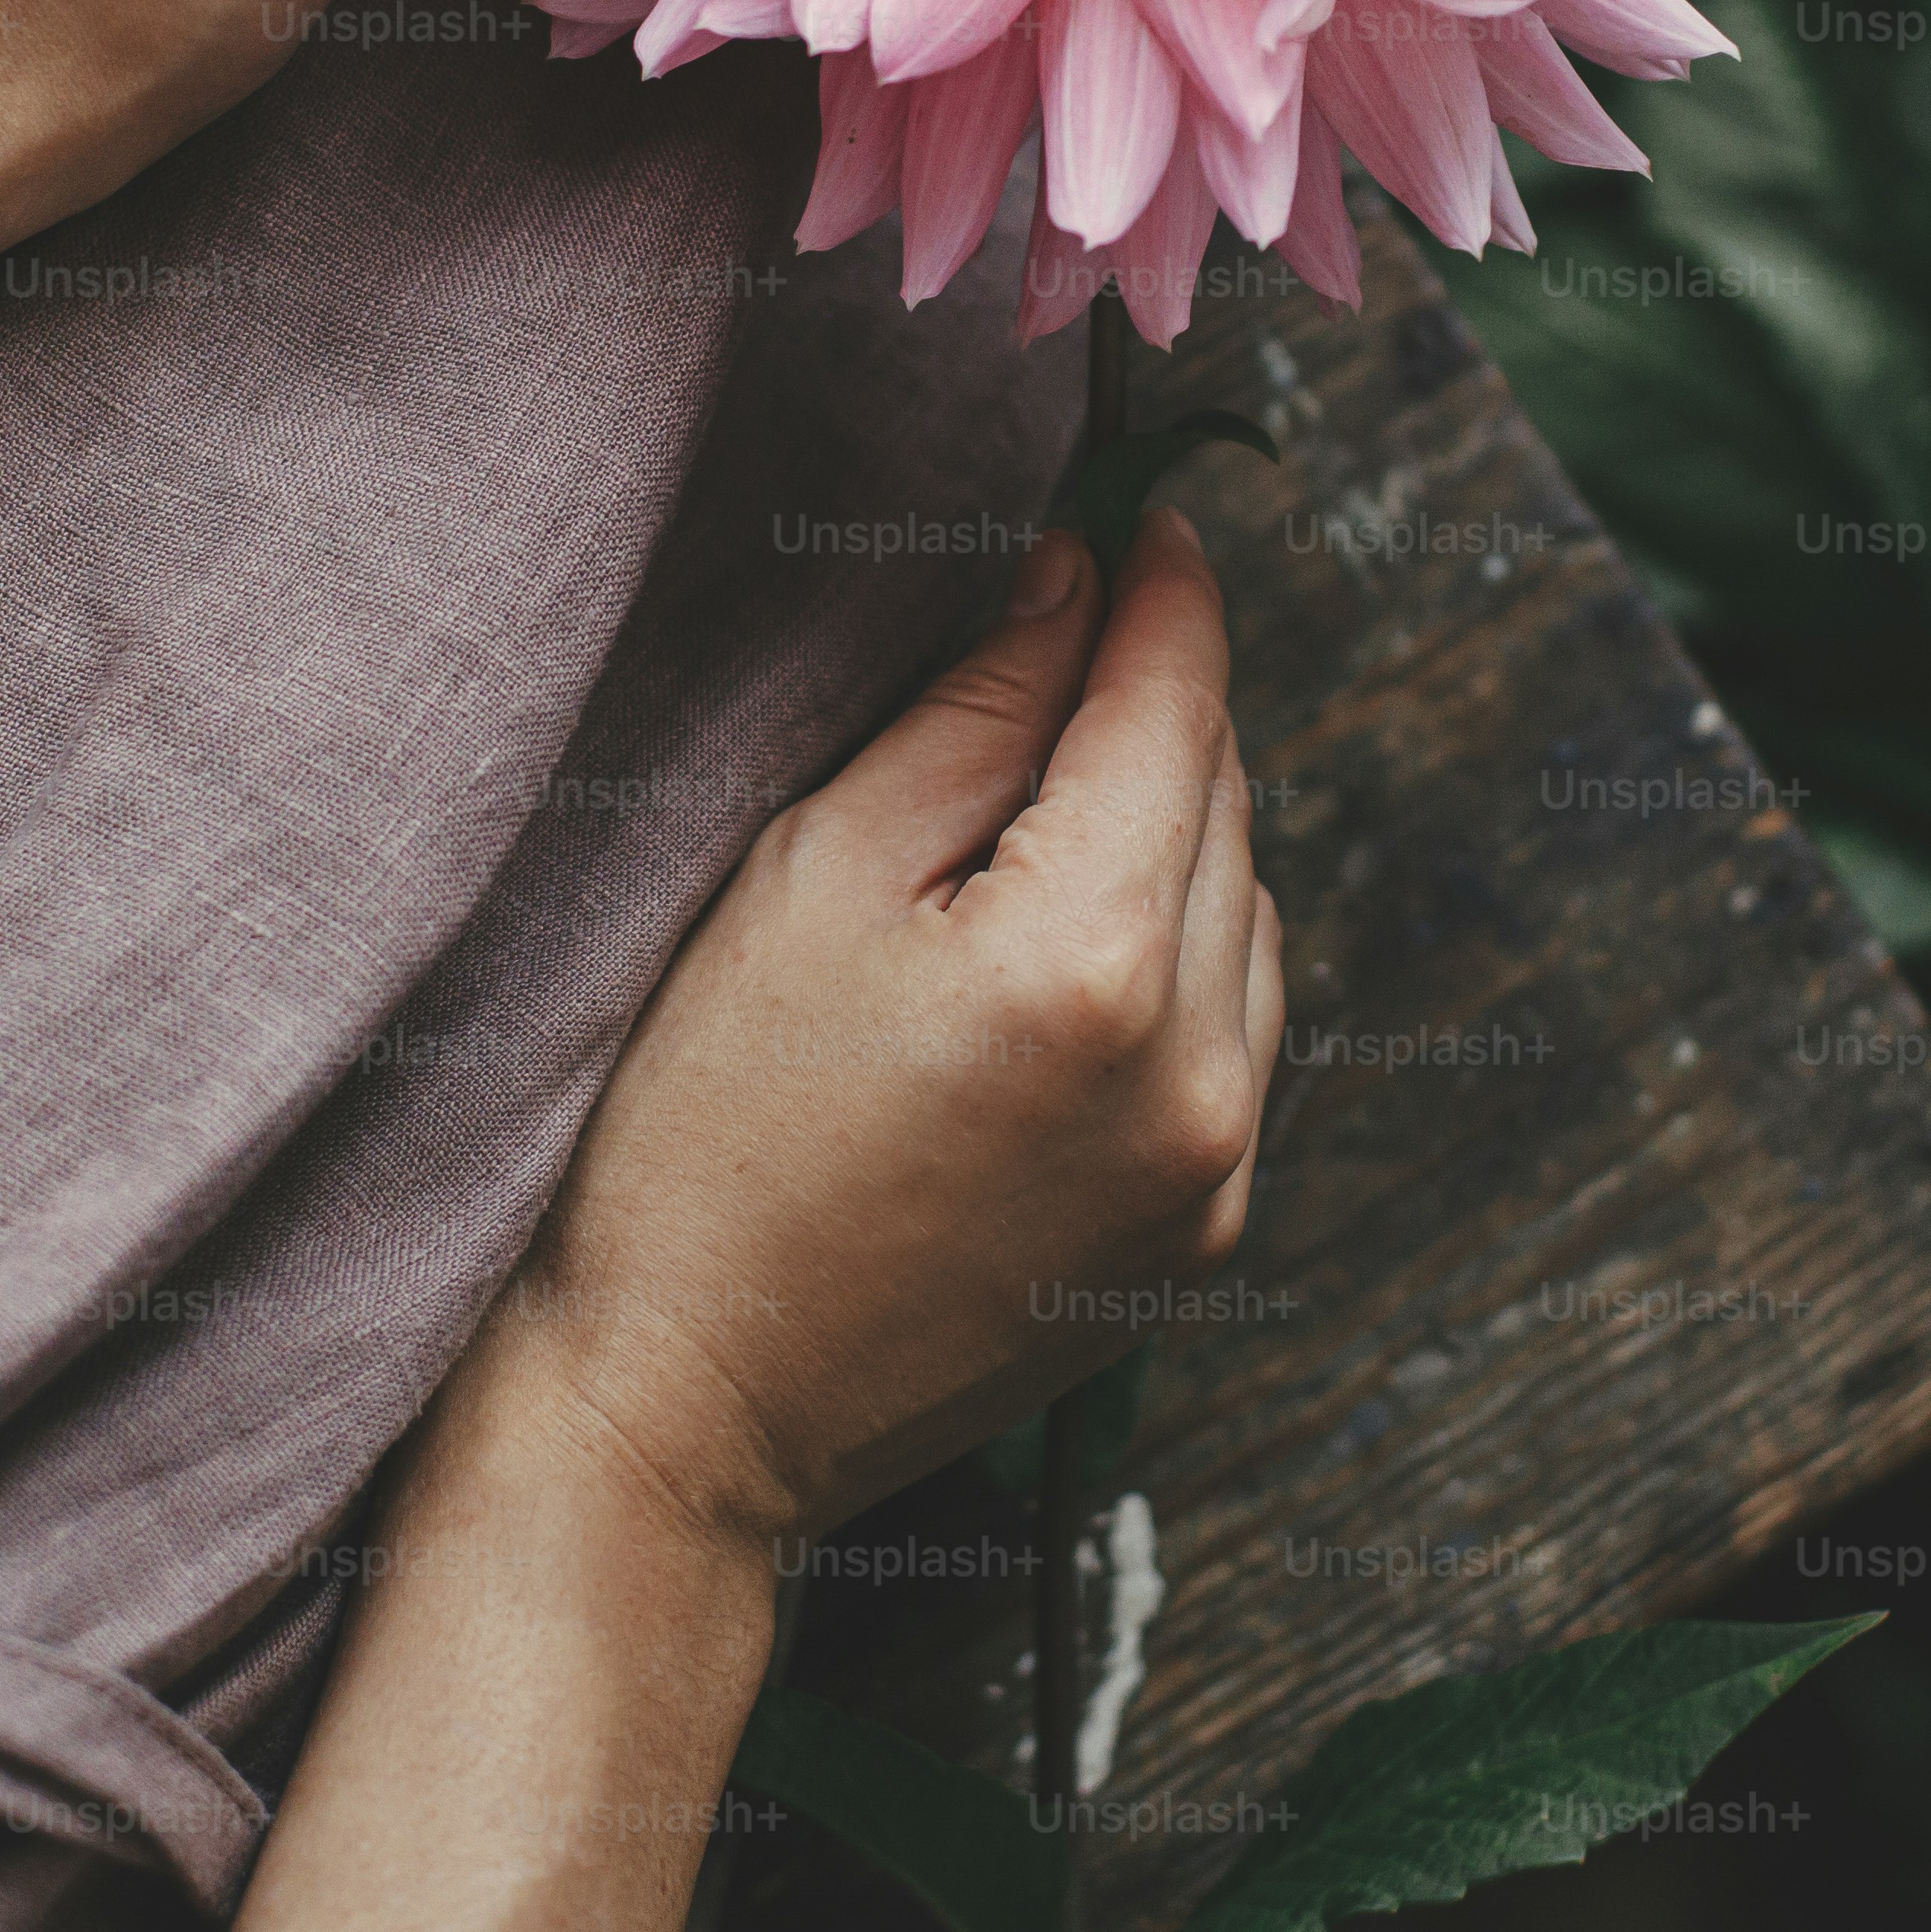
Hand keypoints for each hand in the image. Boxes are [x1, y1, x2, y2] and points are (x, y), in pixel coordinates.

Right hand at [193, 513, 1277, 1931]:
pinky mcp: (1200, 1241)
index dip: (1161, 596)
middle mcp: (1195, 1069)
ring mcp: (1214, 1170)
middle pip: (1224, 807)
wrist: (686, 1411)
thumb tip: (1072, 589)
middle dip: (1159, 710)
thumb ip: (971, 720)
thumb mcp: (812, 878)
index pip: (1173, 710)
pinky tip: (1064, 948)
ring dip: (1173, 838)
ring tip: (1045, 807)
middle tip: (1072, 633)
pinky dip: (1177, 960)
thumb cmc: (701, 1134)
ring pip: (1244, 921)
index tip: (1147, 520)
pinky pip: (1233, 1037)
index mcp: (1089, 960)